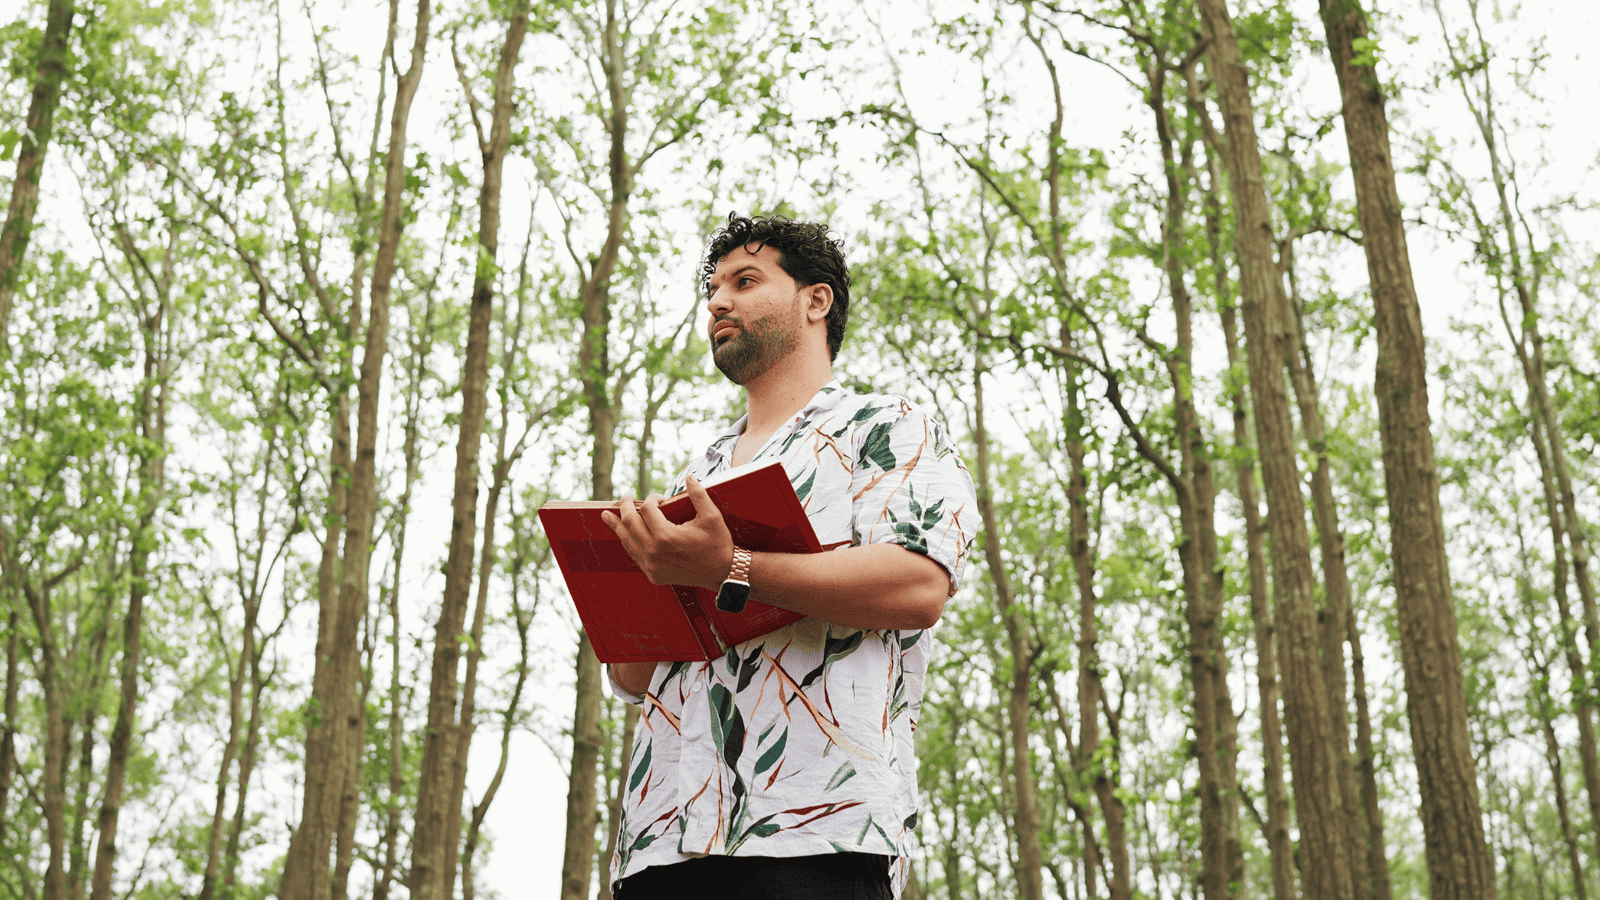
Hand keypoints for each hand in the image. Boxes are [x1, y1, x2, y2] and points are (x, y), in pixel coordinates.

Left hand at [600, 476, 733, 590]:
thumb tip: (690, 477)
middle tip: (625, 498)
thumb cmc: (718, 543)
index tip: (659, 498)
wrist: (722, 573)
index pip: (648, 510)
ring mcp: (651, 565)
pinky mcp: (653, 575)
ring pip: (627, 540)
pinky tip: (623, 534)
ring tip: (607, 515)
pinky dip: (627, 541)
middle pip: (630, 523)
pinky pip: (634, 555)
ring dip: (617, 525)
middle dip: (626, 507)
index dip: (651, 500)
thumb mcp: (712, 516)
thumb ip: (698, 495)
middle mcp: (654, 552)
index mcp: (667, 536)